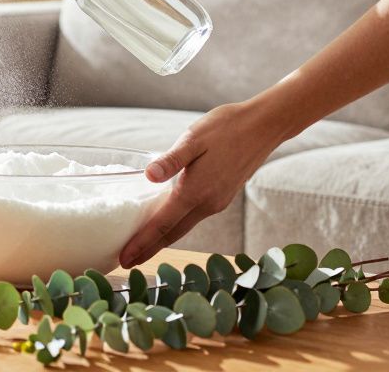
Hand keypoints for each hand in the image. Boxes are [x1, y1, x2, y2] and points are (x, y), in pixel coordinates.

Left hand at [118, 103, 284, 267]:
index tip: (124, 258)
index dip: (142, 243)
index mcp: (196, 191)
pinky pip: (193, 217)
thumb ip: (171, 160)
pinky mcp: (222, 196)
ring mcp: (217, 202)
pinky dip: (176, 225)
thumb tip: (149, 176)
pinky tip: (166, 223)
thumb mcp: (193, 138)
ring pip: (183, 227)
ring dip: (161, 239)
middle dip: (148, 249)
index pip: (163, 225)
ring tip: (141, 246)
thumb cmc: (226, 128)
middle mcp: (208, 203)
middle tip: (126, 262)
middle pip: (172, 234)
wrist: (264, 126)